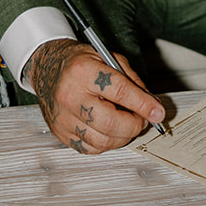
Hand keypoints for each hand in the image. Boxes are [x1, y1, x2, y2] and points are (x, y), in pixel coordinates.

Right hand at [25, 38, 165, 152]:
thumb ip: (131, 81)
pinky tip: (109, 130)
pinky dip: (107, 143)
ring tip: (127, 125)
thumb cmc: (79, 62)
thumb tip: (151, 105)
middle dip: (134, 125)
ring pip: (102, 141)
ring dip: (122, 137)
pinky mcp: (60, 132)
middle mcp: (70, 95)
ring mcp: (63, 117)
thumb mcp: (107, 57)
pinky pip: (90, 148)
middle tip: (143, 120)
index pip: (119, 91)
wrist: (47, 68)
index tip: (158, 113)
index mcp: (82, 70)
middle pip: (110, 122)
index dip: (143, 104)